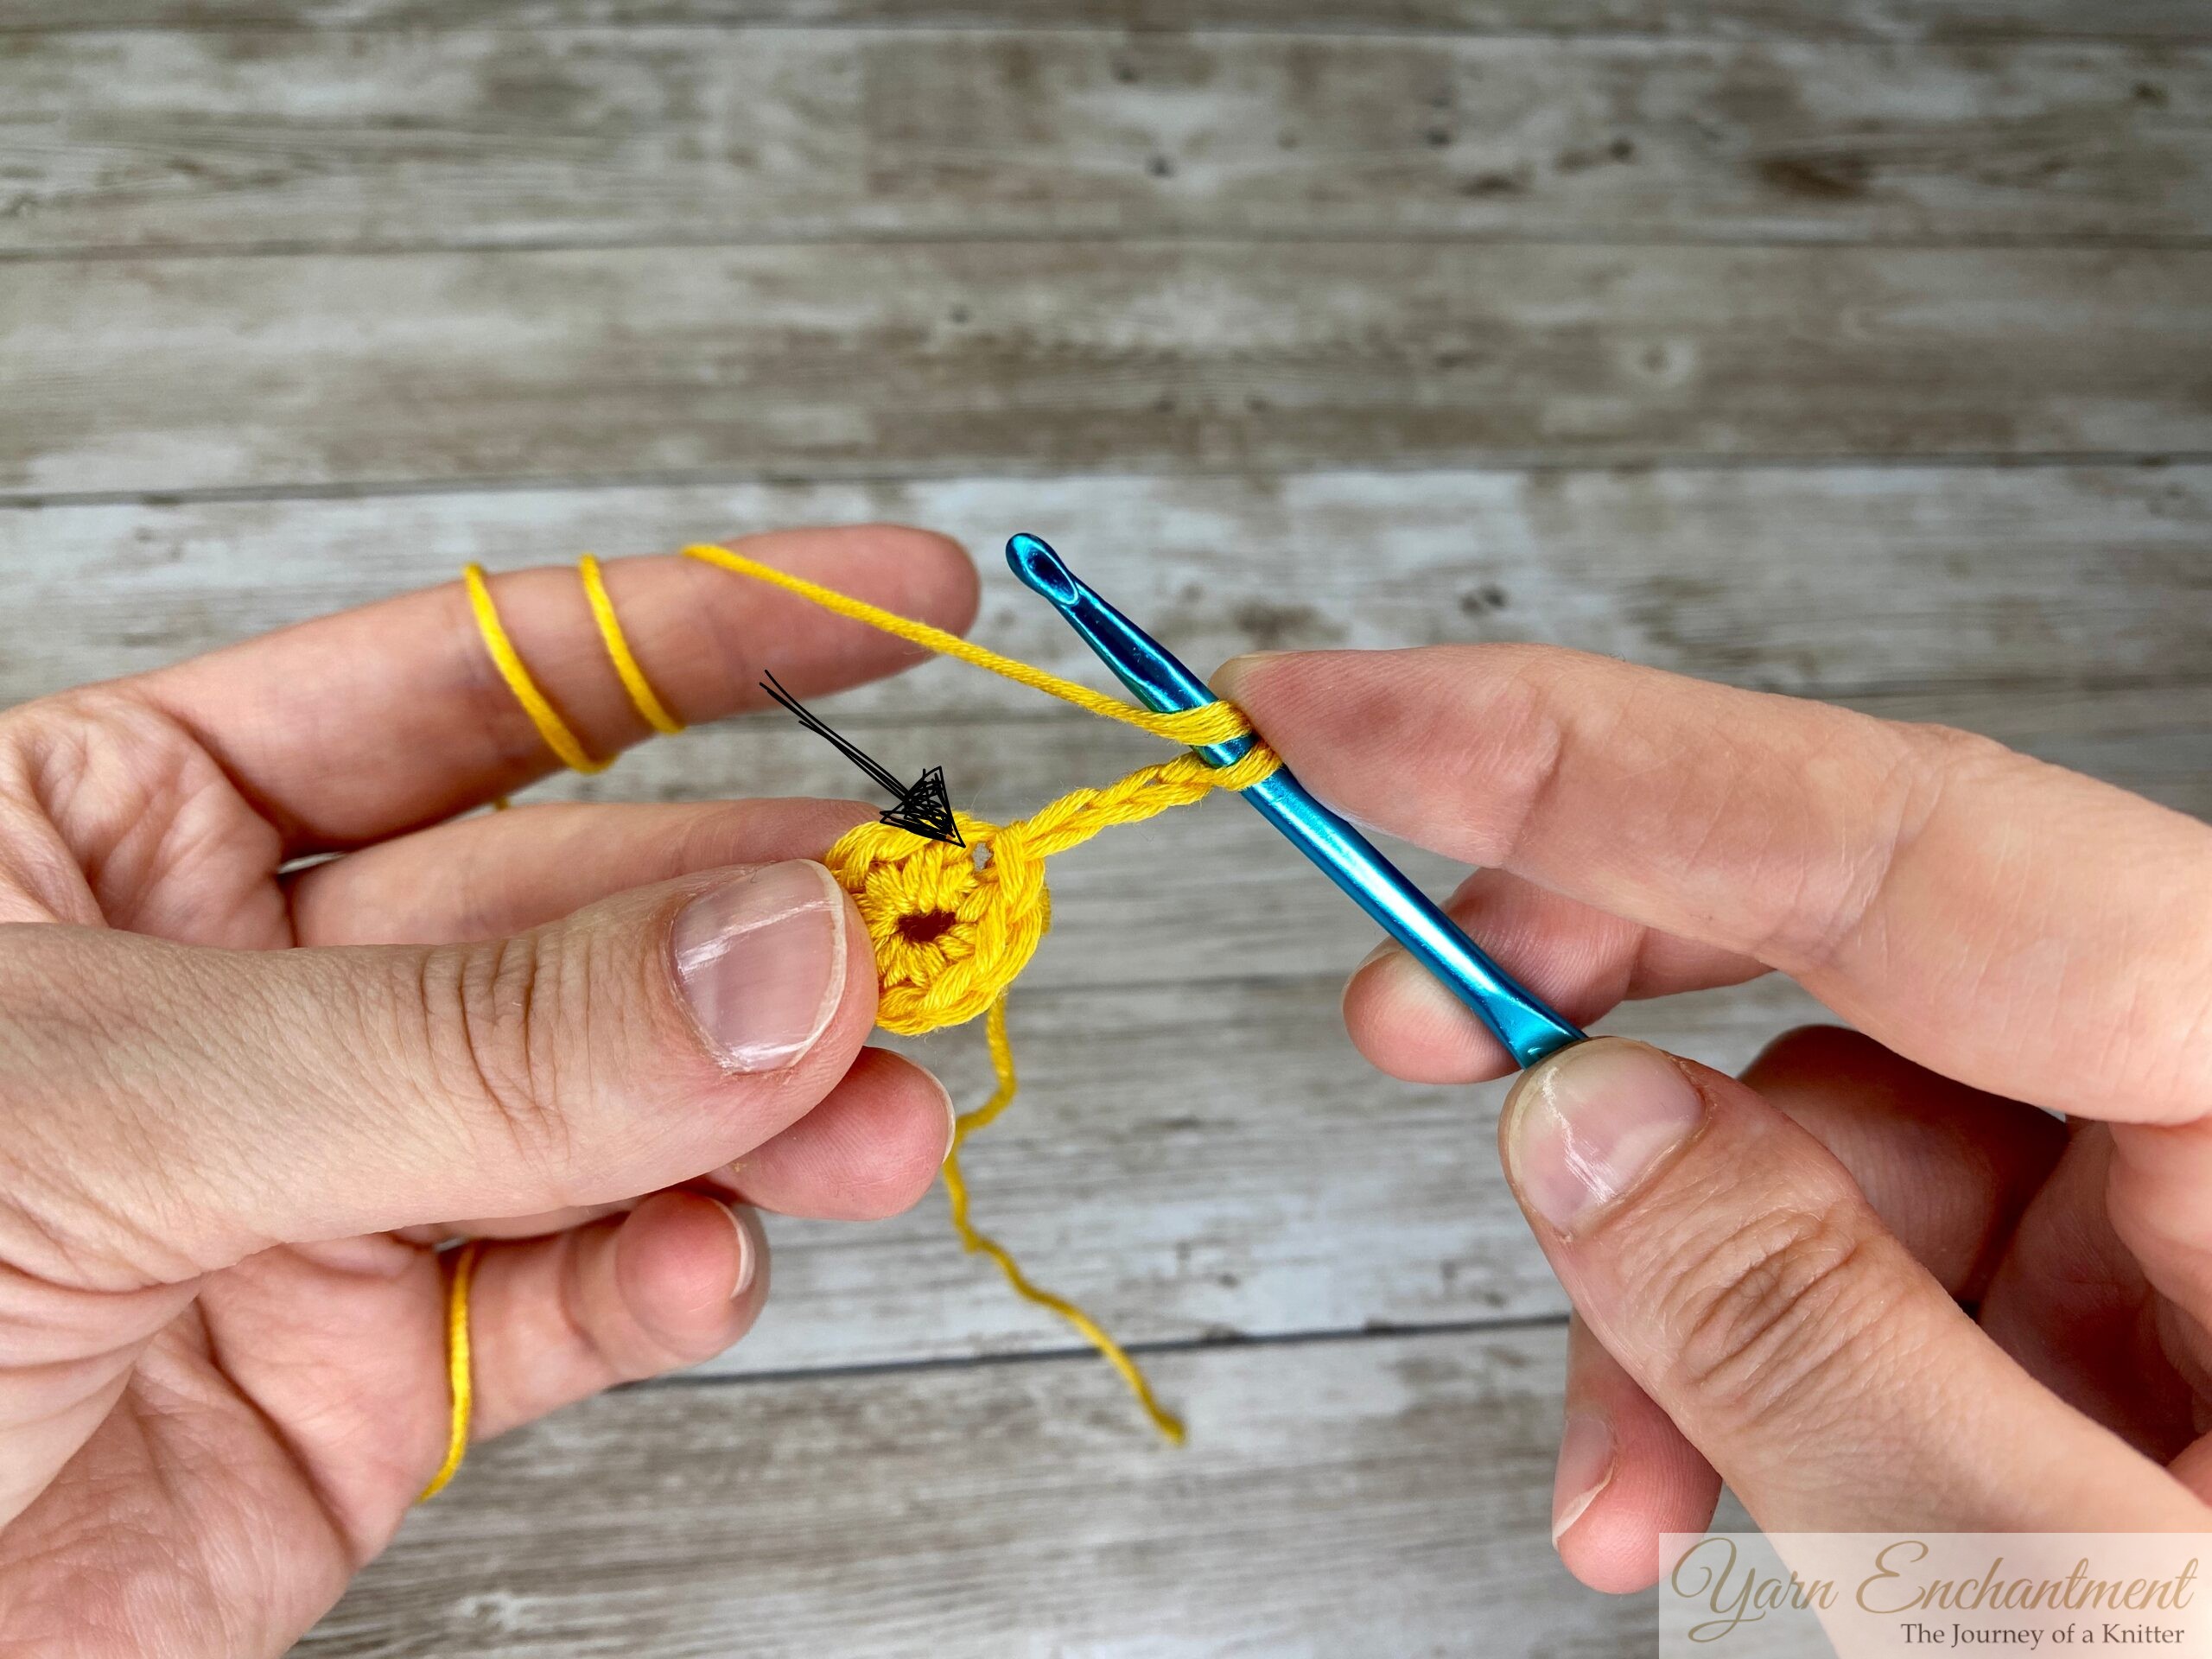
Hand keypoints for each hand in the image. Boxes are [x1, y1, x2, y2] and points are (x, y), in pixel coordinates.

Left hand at [0, 527, 976, 1655]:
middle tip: (925, 926)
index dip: (701, 631)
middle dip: (759, 920)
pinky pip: (559, 1314)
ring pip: (604, 1120)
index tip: (903, 601)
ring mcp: (318, 1196)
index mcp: (123, 833)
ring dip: (764, 1115)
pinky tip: (710, 1259)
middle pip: (574, 913)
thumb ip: (462, 1043)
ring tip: (885, 1119)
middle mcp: (247, 1000)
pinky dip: (661, 1286)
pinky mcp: (361, 1394)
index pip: (469, 684)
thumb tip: (779, 957)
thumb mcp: (100, 1100)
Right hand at [1217, 644, 2211, 1584]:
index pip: (1905, 836)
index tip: (1338, 711)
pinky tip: (1679, 1503)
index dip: (1584, 753)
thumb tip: (1574, 1118)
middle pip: (1862, 922)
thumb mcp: (2070, 1607)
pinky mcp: (2108, 1294)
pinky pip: (1859, 1257)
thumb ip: (1815, 1349)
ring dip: (1666, 1289)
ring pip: (1828, 1133)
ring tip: (1615, 1494)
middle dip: (1608, 987)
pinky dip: (1730, 1364)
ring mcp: (2176, 1197)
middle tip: (1404, 1026)